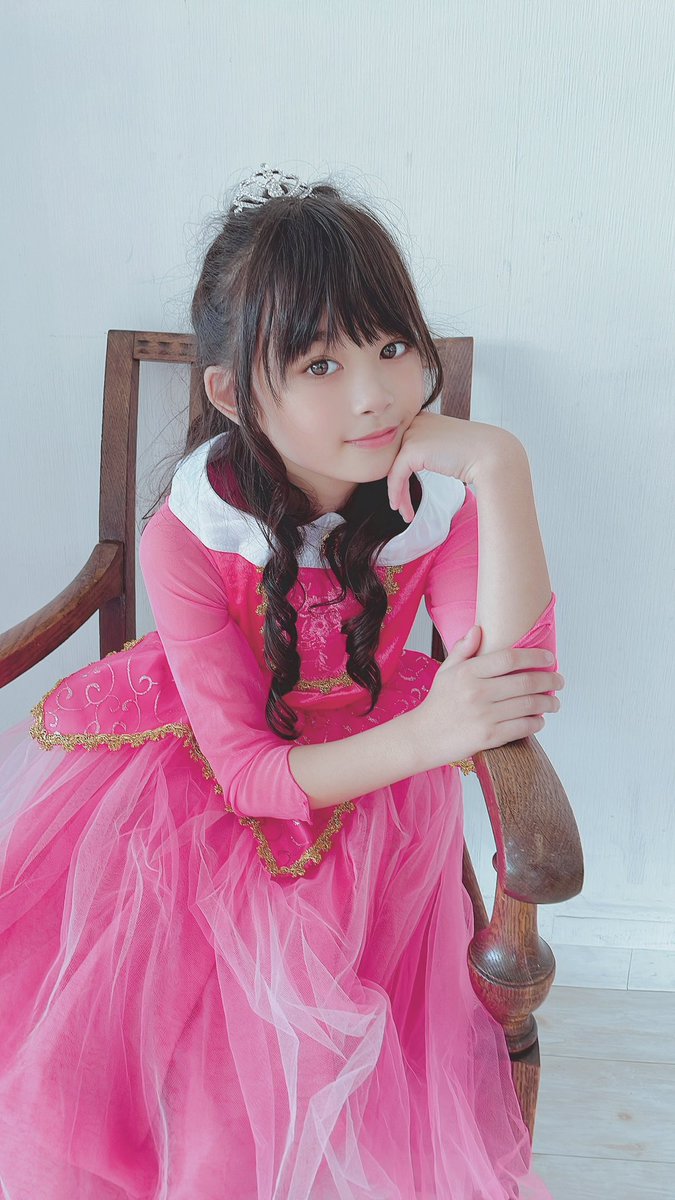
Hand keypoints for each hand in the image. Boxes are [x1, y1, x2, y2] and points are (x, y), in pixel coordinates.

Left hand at [387, 412, 516, 522]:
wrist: (492, 455)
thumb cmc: (475, 454)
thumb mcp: (446, 447)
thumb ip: (430, 450)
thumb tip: (416, 464)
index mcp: (423, 418)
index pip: (401, 447)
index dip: (399, 471)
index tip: (403, 492)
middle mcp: (415, 422)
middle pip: (394, 458)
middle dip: (397, 484)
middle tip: (400, 506)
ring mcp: (412, 433)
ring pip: (393, 469)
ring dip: (398, 494)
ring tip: (403, 512)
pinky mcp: (412, 449)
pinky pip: (396, 476)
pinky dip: (397, 494)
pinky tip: (400, 507)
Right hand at [409, 624, 564, 770]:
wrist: (423, 737)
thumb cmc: (438, 703)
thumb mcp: (445, 671)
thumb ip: (463, 649)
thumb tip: (479, 629)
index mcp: (467, 672)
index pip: (509, 658)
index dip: (534, 656)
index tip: (549, 657)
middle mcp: (477, 692)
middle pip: (525, 682)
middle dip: (549, 680)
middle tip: (559, 681)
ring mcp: (484, 715)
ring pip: (528, 705)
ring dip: (548, 703)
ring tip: (554, 702)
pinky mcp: (489, 737)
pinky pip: (523, 727)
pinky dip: (536, 723)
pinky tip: (539, 719)